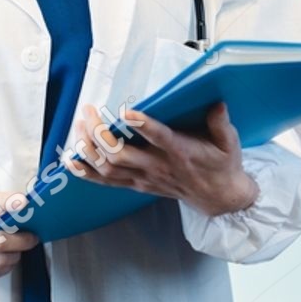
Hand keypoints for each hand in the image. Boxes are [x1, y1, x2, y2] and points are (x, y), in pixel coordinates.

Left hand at [68, 103, 258, 217]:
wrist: (219, 197)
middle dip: (99, 133)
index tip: (128, 112)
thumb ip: (221, 122)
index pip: (159, 138)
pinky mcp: (138, 185)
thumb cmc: (222, 165)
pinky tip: (72, 160)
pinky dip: (86, 172)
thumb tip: (217, 104)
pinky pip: (106, 182)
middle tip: (89, 112)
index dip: (143, 126)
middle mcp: (158, 166)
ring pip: (109, 167)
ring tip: (79, 125)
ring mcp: (145, 178)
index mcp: (181, 152)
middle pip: (120, 154)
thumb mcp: (229, 142)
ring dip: (89, 148)